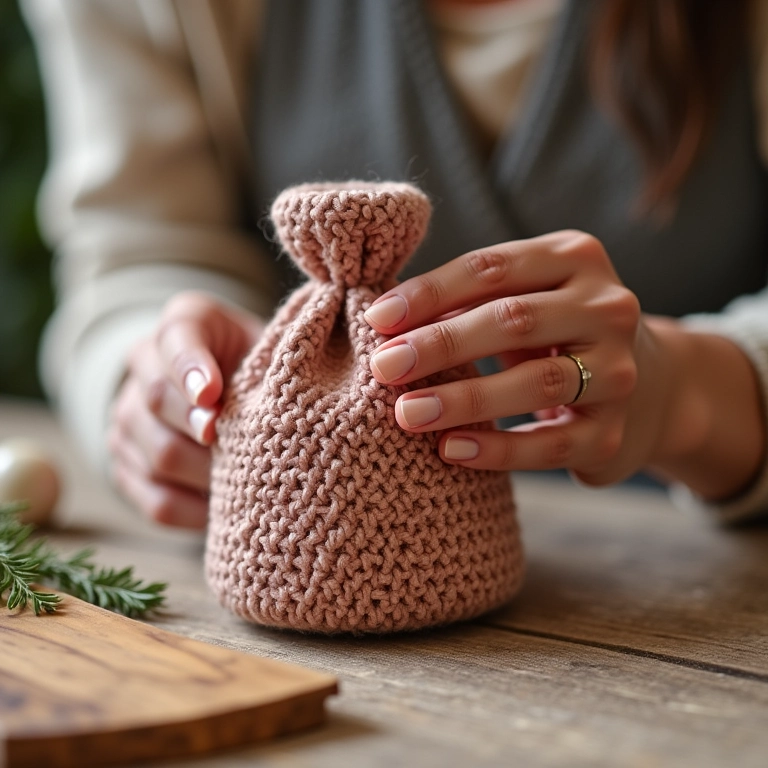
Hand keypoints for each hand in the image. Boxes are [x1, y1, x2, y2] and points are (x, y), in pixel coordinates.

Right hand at [108, 292, 262, 527]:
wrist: (235, 389)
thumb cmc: (264, 366)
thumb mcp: (272, 346)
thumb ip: (273, 358)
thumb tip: (278, 408)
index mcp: (184, 323)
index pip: (176, 336)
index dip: (190, 366)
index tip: (212, 394)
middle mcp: (144, 364)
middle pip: (155, 400)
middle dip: (199, 427)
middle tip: (239, 446)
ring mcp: (127, 416)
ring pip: (157, 455)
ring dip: (207, 474)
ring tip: (250, 479)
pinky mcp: (127, 465)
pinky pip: (157, 500)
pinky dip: (198, 511)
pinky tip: (231, 508)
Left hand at [363, 230, 763, 494]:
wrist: (651, 388)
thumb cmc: (557, 335)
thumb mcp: (524, 300)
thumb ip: (467, 301)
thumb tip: (382, 321)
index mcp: (575, 259)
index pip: (492, 267)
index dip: (430, 292)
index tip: (377, 319)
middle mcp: (608, 307)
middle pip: (514, 319)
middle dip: (440, 344)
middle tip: (384, 367)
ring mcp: (618, 372)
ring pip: (537, 382)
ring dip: (465, 399)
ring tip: (407, 413)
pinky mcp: (613, 433)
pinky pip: (550, 444)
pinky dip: (498, 449)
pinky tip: (450, 450)